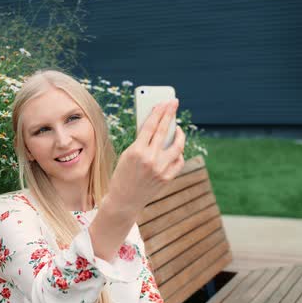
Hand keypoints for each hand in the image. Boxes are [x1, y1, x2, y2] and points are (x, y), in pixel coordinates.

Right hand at [107, 99, 185, 213]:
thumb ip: (141, 142)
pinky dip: (178, 153)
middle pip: (163, 131)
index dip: (158, 112)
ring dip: (179, 135)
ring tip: (178, 128)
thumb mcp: (127, 155)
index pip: (150, 125)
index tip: (164, 102)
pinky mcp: (167, 178)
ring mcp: (160, 169)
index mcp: (136, 151)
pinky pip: (178, 161)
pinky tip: (176, 149)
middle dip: (170, 114)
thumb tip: (156, 126)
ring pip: (177, 146)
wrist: (123, 201)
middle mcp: (150, 159)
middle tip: (174, 103)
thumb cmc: (122, 175)